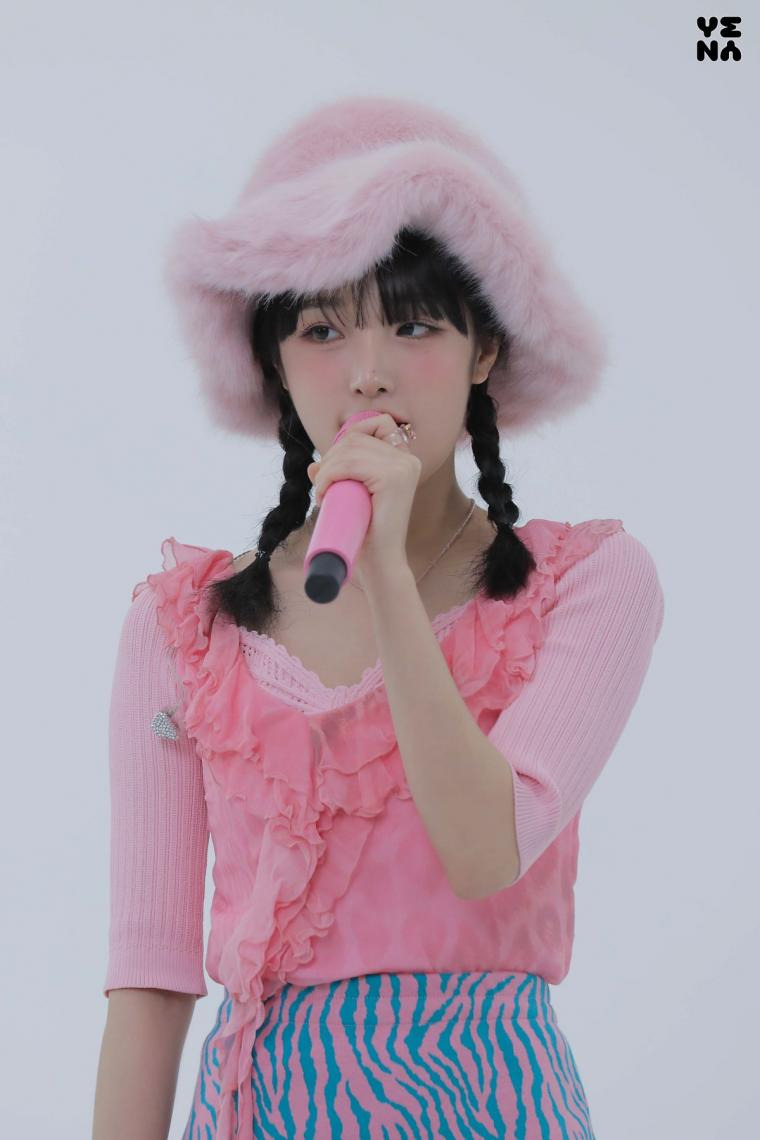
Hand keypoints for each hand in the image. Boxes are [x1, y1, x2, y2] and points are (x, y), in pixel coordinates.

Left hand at [306, 413, 421, 590]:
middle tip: (322, 485)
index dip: (352, 434)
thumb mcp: (351, 496)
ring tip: (322, 493)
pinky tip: (324, 493)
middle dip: (331, 457)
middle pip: (357, 437)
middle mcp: (408, 459)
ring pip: (350, 450)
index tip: (335, 462)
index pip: (379, 423)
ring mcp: (403, 467)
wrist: (379, 563)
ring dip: (326, 469)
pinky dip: (329, 476)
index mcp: (405, 459)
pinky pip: (350, 464)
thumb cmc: (366, 532)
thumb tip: (312, 466)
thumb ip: (337, 477)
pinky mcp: (394, 477)